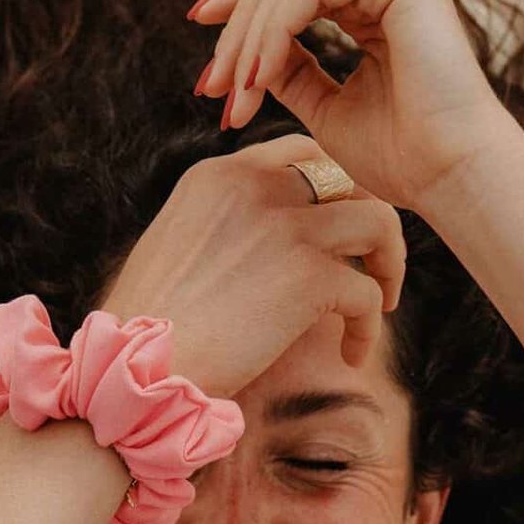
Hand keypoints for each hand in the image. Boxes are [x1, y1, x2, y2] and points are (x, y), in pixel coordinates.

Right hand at [98, 133, 407, 394]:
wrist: (135, 370)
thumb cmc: (147, 328)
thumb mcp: (177, 247)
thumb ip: (225, 226)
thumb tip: (269, 248)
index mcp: (218, 174)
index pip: (299, 153)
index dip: (331, 187)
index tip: (337, 229)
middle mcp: (254, 186)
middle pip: (347, 179)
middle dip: (367, 221)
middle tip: (372, 265)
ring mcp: (285, 226)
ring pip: (377, 222)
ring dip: (388, 265)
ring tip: (380, 304)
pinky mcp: (308, 275)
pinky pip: (367, 292)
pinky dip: (367, 327)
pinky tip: (350, 356)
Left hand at [187, 0, 515, 211]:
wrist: (451, 177)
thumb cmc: (403, 157)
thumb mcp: (325, 108)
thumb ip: (288, 71)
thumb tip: (242, 53)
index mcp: (377, 1)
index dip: (241, 18)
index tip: (208, 69)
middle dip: (236, 33)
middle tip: (211, 87)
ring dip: (249, 40)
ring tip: (233, 95)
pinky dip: (273, 32)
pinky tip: (258, 77)